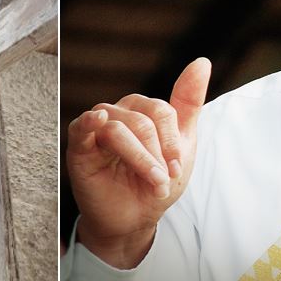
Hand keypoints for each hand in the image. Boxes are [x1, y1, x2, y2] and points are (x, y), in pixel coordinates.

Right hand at [67, 57, 211, 267]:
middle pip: (142, 121)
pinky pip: (82, 126)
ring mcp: (96, 128)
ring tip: (151, 182)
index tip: (176, 168)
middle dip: (157, 155)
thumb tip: (201, 62)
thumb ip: (189, 102)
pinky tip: (98, 121)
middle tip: (162, 180)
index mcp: (141, 109)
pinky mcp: (79, 146)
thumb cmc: (155, 181)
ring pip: (119, 129)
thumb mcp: (181, 144)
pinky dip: (90, 121)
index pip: (161, 111)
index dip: (172, 141)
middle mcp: (118, 113)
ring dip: (141, 160)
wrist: (134, 219)